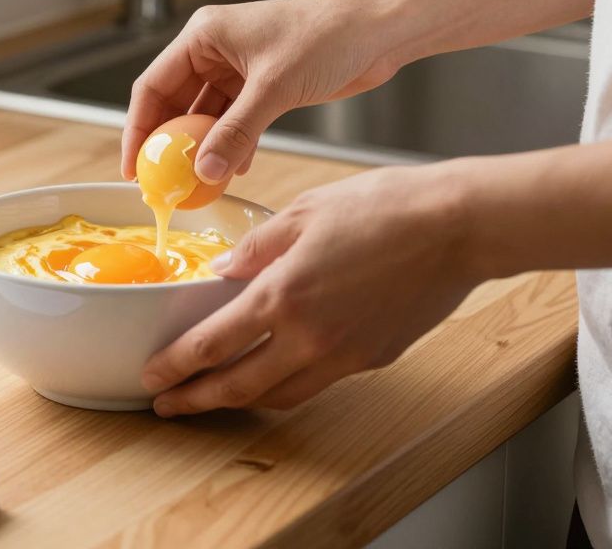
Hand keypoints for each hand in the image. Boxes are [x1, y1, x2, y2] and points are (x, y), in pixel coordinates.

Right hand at [120, 0, 406, 183]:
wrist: (381, 29)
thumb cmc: (328, 36)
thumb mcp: (274, 88)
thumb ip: (235, 132)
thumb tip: (204, 170)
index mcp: (204, 36)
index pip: (153, 86)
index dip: (138, 129)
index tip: (134, 167)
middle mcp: (215, 50)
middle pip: (175, 103)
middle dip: (170, 144)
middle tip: (161, 182)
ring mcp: (239, 68)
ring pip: (206, 116)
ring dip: (203, 148)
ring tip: (198, 183)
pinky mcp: (263, 85)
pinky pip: (235, 120)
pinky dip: (232, 144)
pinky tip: (235, 168)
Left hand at [141, 163, 481, 415]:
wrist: (459, 227)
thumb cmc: (385, 207)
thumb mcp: (303, 212)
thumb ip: (255, 248)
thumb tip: (218, 272)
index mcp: (283, 295)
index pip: (212, 345)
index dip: (176, 367)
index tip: (152, 377)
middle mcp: (310, 337)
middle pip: (239, 387)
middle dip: (197, 401)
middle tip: (167, 405)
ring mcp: (344, 355)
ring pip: (279, 394)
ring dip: (241, 399)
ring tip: (214, 395)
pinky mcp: (372, 359)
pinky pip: (317, 381)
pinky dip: (286, 382)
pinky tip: (275, 369)